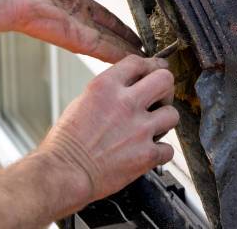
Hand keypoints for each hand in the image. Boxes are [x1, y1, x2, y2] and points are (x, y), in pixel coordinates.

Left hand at [0, 0, 141, 62]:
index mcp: (73, 0)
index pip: (104, 17)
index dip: (121, 26)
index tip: (137, 35)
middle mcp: (76, 19)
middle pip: (109, 34)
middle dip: (128, 44)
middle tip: (148, 53)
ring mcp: (75, 31)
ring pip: (108, 44)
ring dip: (127, 52)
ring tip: (148, 61)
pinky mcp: (73, 39)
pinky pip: (100, 47)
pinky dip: (116, 54)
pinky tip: (133, 59)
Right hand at [38, 55, 178, 207]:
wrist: (63, 173)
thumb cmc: (66, 143)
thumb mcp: (82, 102)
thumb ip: (109, 90)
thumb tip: (128, 86)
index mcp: (106, 86)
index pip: (138, 62)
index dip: (146, 68)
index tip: (149, 74)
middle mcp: (125, 103)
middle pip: (165, 79)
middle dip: (164, 89)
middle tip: (158, 99)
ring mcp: (139, 129)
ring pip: (173, 114)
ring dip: (164, 121)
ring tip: (153, 128)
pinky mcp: (146, 154)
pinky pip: (169, 148)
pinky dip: (160, 152)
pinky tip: (148, 151)